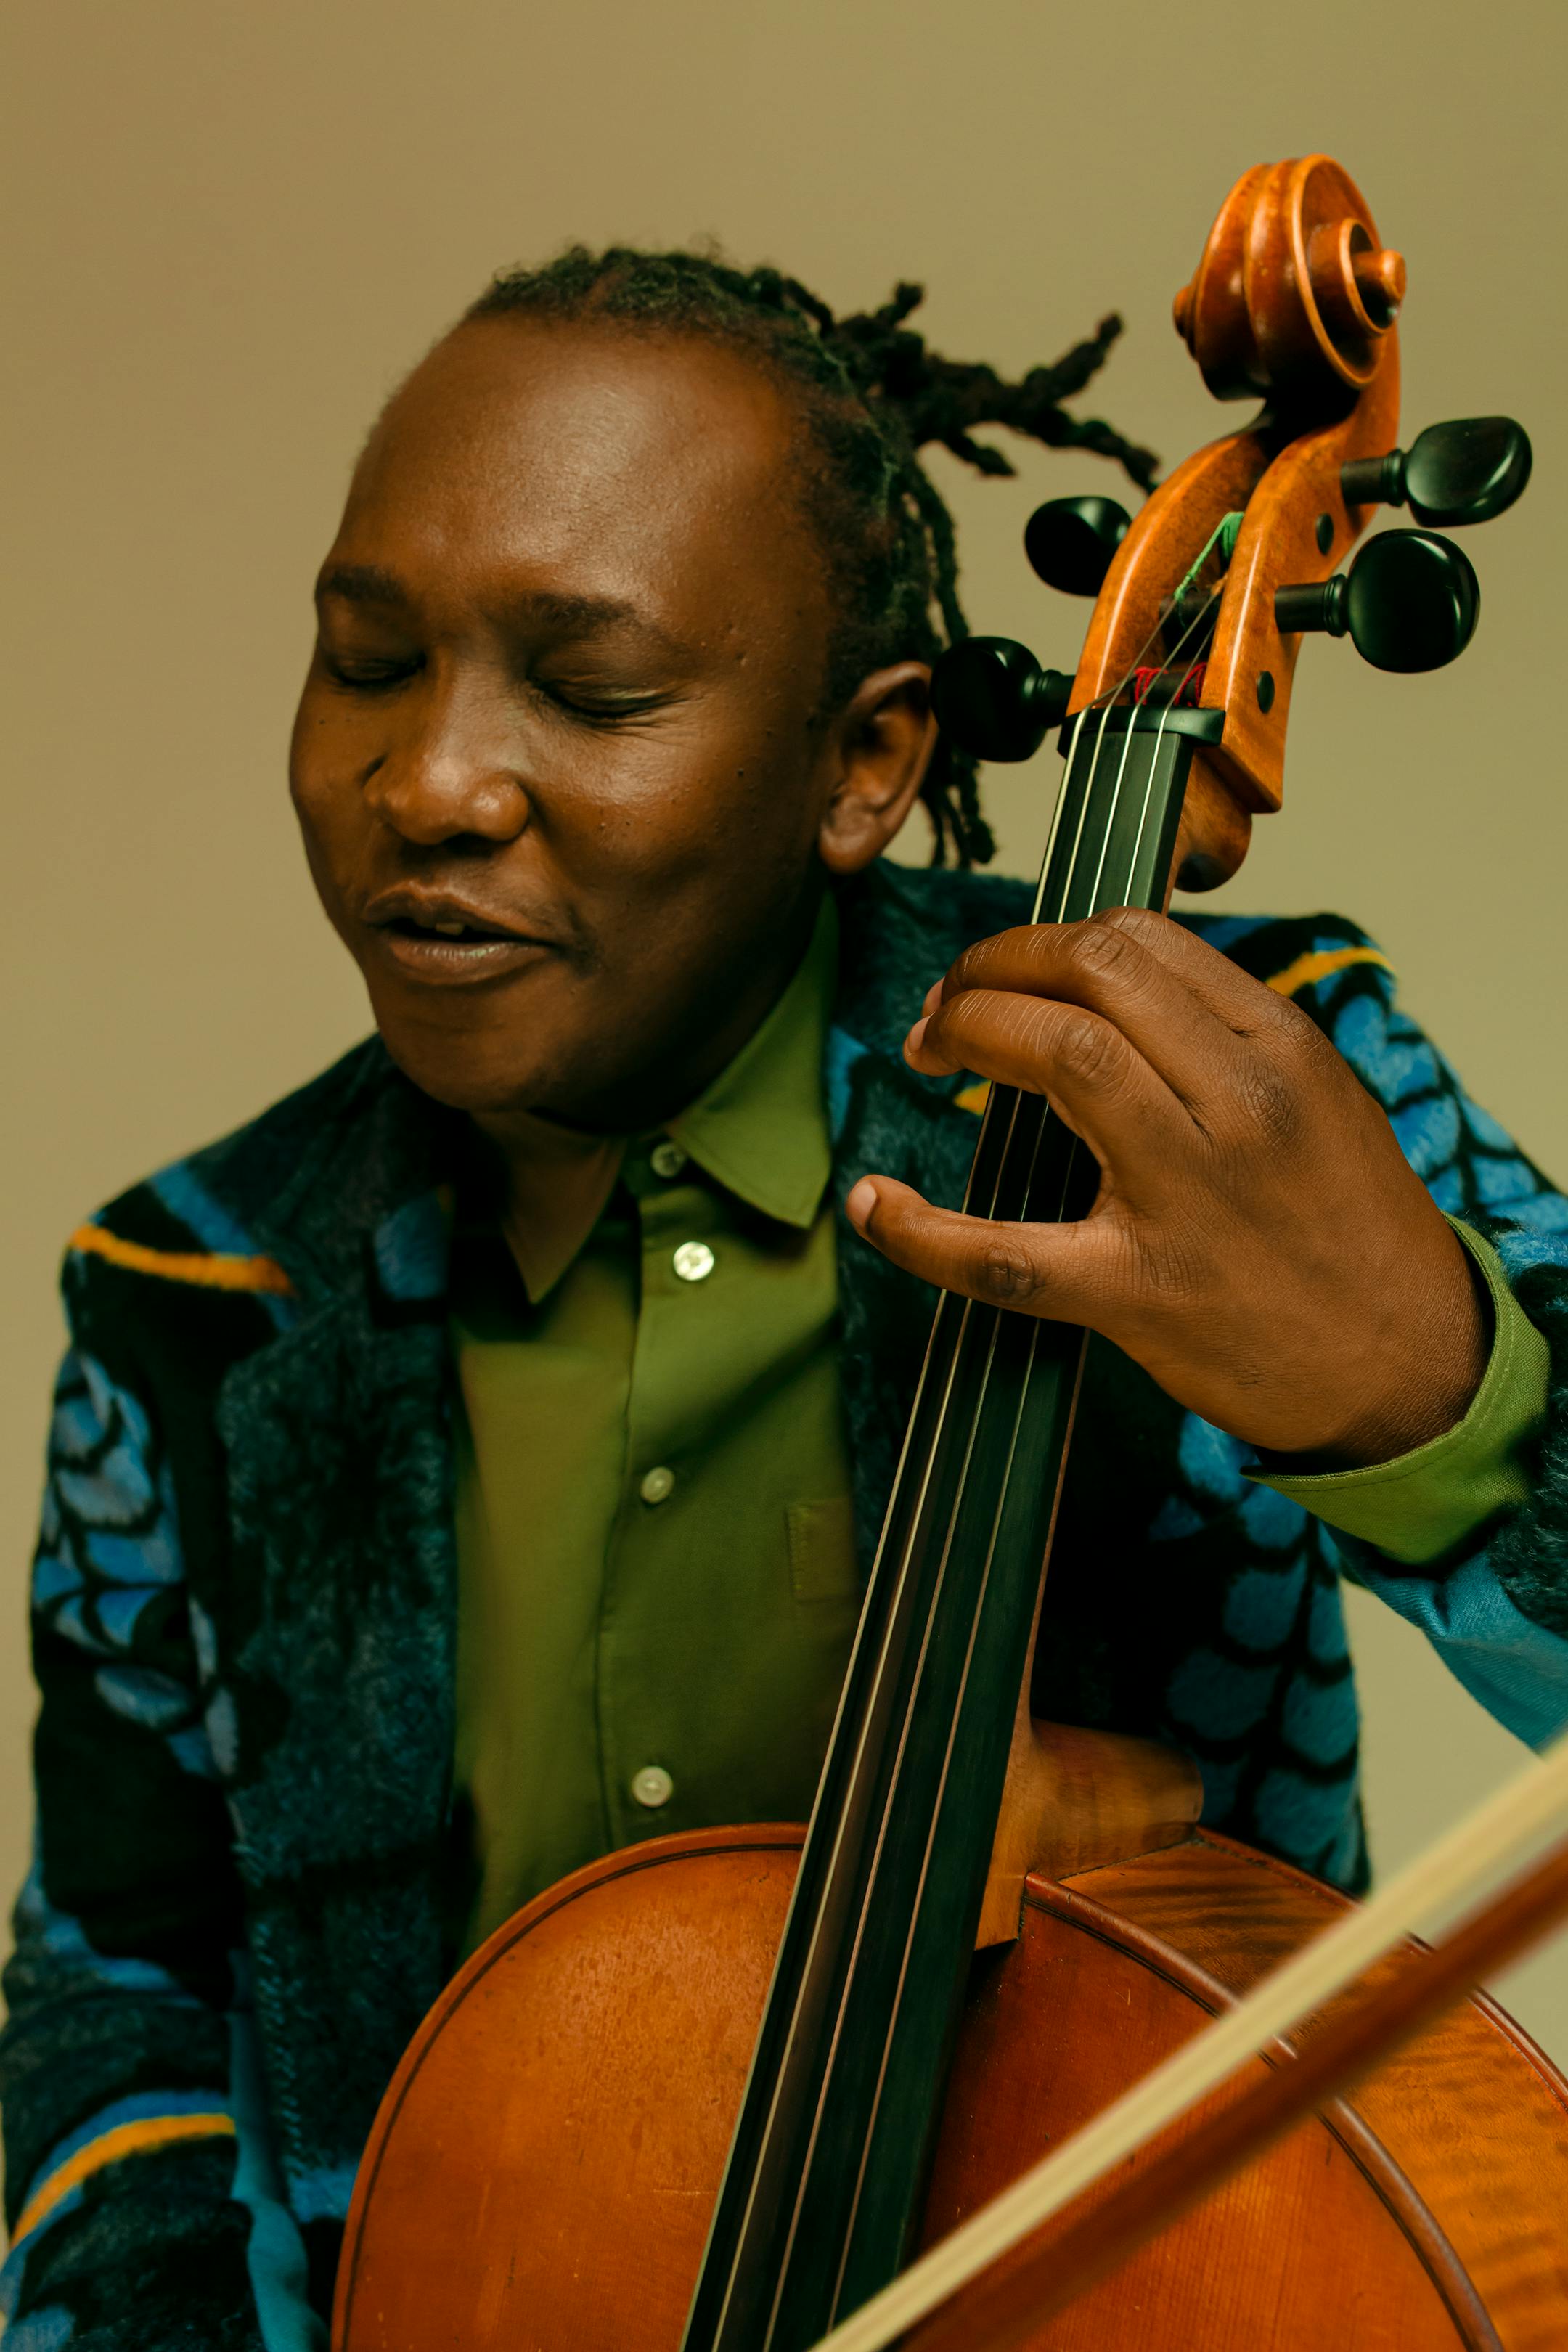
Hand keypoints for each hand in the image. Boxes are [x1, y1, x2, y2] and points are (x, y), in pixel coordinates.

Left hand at [844, 908, 1486, 1466]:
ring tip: (929, 1049)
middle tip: (950, 1002)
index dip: (1043, 940)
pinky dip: (922, 1233)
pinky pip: (1005, 1256)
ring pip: (1061, 1057)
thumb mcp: (1317, 1099)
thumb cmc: (1349, 1231)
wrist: (1409, 1368)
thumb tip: (1103, 987)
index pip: (1139, 942)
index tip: (1006, 969)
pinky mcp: (1140, 1293)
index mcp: (1281, 1048)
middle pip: (1091, 978)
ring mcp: (1188, 1196)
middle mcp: (1240, 1105)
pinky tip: (875, 1203)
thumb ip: (1223, 1038)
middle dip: (993, 967)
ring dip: (969, 1032)